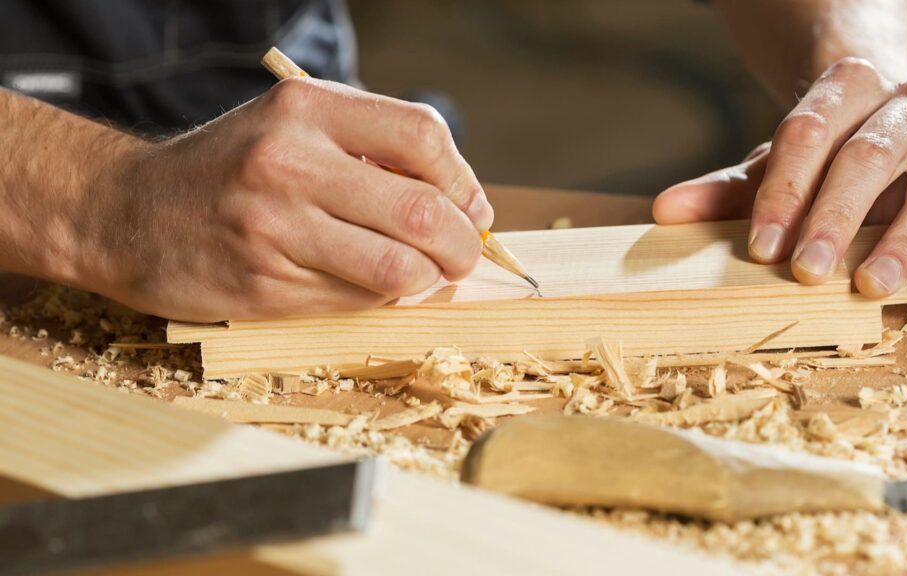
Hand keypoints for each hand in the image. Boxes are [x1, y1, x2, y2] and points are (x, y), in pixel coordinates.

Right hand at [81, 78, 492, 320]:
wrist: (126, 213)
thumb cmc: (229, 170)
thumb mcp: (291, 126)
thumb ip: (369, 148)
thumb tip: (463, 201)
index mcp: (305, 108)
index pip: (422, 136)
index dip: (464, 180)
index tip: (470, 208)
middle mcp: (289, 162)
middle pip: (422, 211)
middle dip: (462, 244)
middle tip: (462, 254)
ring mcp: (274, 228)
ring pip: (398, 269)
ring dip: (428, 280)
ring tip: (423, 274)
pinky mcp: (264, 285)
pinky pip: (357, 301)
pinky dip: (382, 299)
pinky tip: (371, 285)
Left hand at [653, 57, 906, 296]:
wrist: (898, 116)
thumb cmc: (830, 153)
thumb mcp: (779, 164)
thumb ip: (729, 189)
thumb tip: (666, 211)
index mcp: (846, 86)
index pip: (807, 134)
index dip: (782, 193)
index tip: (760, 247)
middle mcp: (906, 104)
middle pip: (866, 159)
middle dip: (833, 220)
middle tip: (806, 272)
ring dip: (904, 239)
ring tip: (872, 285)